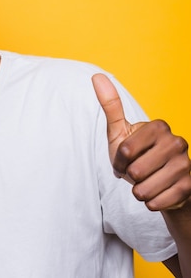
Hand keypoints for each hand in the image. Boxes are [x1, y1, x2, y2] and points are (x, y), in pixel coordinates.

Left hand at [92, 73, 190, 210]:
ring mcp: (186, 165)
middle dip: (129, 177)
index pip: (123, 151)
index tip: (125, 158)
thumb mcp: (119, 132)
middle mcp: (178, 142)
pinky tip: (158, 193)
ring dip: (139, 191)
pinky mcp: (190, 187)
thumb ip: (110, 105)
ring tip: (147, 181)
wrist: (161, 182)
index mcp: (159, 127)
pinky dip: (149, 202)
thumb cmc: (136, 155)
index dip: (118, 161)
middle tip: (137, 171)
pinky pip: (155, 202)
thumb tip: (96, 76)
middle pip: (134, 171)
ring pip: (144, 189)